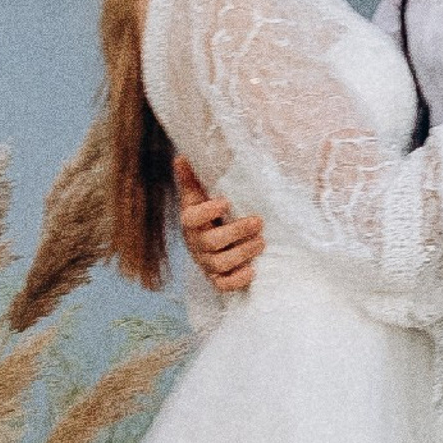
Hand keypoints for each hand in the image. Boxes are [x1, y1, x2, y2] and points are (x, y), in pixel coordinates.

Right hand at [176, 156, 261, 294]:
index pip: (191, 219)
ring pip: (220, 264)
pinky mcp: (216, 278)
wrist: (209, 240)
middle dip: (237, 232)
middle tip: (258, 222)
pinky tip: (252, 270)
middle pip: (211, 242)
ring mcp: (205, 262)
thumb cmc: (208, 212)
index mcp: (191, 221)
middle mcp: (196, 243)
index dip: (207, 212)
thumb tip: (180, 157)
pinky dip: (238, 280)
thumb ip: (192, 178)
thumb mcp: (199, 194)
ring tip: (261, 242)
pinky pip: (223, 286)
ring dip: (243, 253)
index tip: (226, 201)